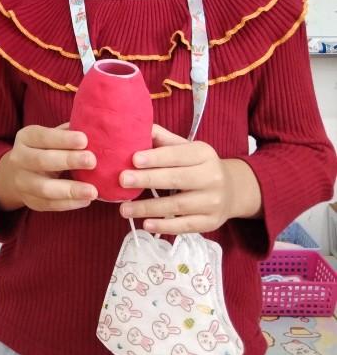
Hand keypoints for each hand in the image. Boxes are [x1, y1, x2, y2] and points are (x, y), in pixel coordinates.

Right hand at [0, 123, 97, 212]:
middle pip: (42, 161)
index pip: (43, 136)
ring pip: (45, 188)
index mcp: (26, 138)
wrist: (16, 173)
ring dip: (70, 190)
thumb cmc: (44, 150)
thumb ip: (67, 133)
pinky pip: (49, 205)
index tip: (84, 140)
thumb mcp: (50, 137)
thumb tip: (94, 128)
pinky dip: (68, 204)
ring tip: (93, 191)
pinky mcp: (30, 201)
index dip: (63, 139)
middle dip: (68, 160)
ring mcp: (22, 182)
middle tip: (92, 161)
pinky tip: (85, 201)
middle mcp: (20, 159)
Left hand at [117, 124, 261, 233]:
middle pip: (176, 179)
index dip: (156, 157)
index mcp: (204, 154)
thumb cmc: (199, 166)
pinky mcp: (210, 222)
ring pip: (177, 205)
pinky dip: (164, 226)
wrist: (232, 190)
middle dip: (147, 180)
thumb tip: (138, 128)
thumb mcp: (187, 148)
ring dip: (148, 208)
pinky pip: (184, 225)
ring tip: (124, 209)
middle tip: (123, 180)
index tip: (134, 159)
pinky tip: (146, 224)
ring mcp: (212, 202)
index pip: (177, 155)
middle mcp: (211, 177)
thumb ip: (163, 140)